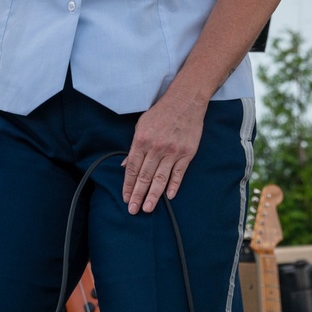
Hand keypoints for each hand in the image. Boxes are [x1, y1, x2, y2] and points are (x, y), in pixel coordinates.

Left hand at [121, 91, 205, 214]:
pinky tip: (168, 196)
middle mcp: (156, 147)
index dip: (128, 185)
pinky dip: (173, 186)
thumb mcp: (141, 125)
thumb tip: (125, 165)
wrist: (185, 102)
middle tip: (133, 210)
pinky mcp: (186, 153)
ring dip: (153, 195)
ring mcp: (172, 151)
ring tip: (148, 208)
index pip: (132, 168)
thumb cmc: (161, 113)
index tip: (126, 198)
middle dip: (138, 195)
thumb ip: (134, 146)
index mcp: (142, 140)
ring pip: (160, 178)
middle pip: (144, 176)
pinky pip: (178, 173)